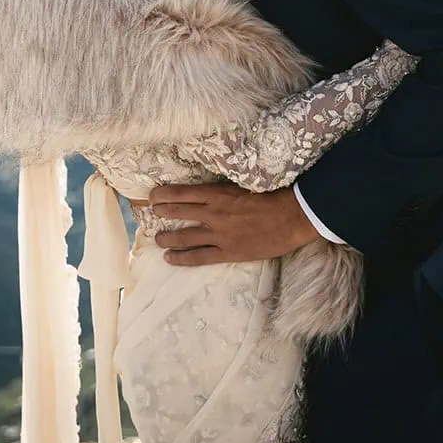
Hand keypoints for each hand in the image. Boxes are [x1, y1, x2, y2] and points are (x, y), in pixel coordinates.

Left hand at [149, 183, 319, 265]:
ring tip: (156, 239)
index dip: (165, 195)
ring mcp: (219, 234)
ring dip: (167, 237)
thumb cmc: (274, 195)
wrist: (292, 217)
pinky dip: (182, 258)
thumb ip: (225, 188)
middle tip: (151, 212)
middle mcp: (214, 213)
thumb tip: (210, 187)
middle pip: (179, 212)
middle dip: (162, 212)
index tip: (153, 195)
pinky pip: (199, 257)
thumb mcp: (245, 184)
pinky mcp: (228, 252)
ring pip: (184, 236)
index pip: (183, 193)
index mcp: (218, 193)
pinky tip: (169, 258)